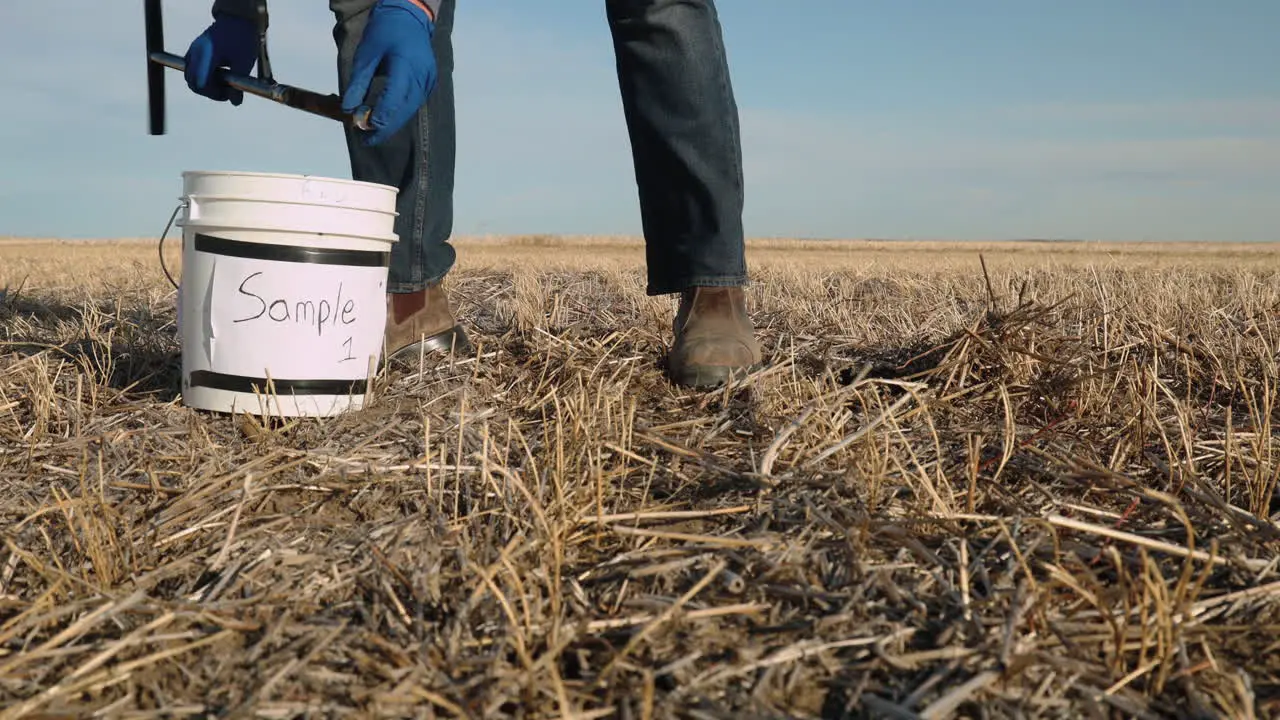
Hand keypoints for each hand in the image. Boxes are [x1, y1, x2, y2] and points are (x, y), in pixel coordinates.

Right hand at [184, 14, 257, 104]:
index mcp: (206, 55)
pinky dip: (205, 77)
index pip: (201, 84)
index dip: (214, 94)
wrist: (238, 19)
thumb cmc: (242, 38)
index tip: (229, 94)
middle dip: (209, 92)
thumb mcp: (244, 63)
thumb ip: (238, 84)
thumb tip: (235, 102)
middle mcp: (195, 53)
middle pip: (192, 82)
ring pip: (192, 77)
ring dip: (206, 85)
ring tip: (226, 83)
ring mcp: (193, 52)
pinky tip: (221, 76)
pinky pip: (194, 70)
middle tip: (227, 92)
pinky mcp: (196, 52)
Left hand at [341, 0, 436, 145]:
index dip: (379, 118)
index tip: (363, 130)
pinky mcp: (429, 83)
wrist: (410, 16)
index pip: (393, 100)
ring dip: (392, 123)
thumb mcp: (365, 55)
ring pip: (410, 110)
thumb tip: (348, 110)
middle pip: (404, 111)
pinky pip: (414, 104)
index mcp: (405, 65)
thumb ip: (358, 84)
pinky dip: (400, 113)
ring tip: (373, 133)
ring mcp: (428, 81)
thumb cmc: (384, 32)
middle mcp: (421, 76)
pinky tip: (386, 119)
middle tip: (365, 140)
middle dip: (385, 128)